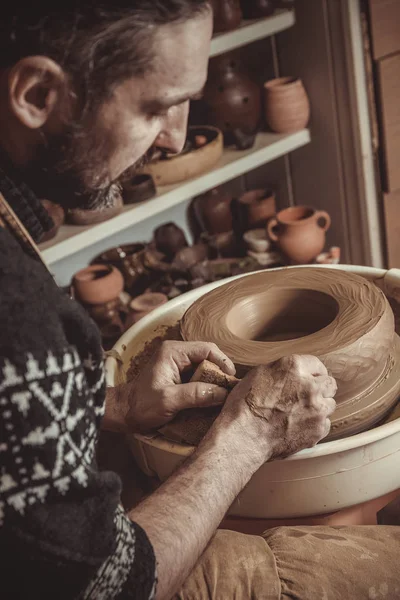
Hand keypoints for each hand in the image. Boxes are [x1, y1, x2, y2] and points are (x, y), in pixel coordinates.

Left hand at [118, 340, 235, 431]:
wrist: (123, 412)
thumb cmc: (141, 405)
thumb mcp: (169, 400)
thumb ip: (196, 394)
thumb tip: (223, 393)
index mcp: (173, 352)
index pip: (207, 349)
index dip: (223, 362)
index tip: (231, 379)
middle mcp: (176, 353)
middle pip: (208, 357)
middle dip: (220, 372)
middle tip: (230, 390)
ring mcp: (177, 363)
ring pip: (205, 367)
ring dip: (215, 380)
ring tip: (224, 395)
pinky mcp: (178, 375)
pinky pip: (199, 376)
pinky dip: (207, 385)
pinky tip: (212, 397)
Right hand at [218, 354, 336, 461]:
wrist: (245, 435)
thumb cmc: (245, 406)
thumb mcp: (259, 374)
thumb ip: (283, 371)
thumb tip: (293, 374)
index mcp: (294, 367)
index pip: (316, 364)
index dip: (312, 372)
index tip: (310, 378)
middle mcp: (310, 386)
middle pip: (329, 384)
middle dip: (321, 388)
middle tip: (307, 396)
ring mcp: (317, 409)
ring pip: (330, 404)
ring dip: (319, 407)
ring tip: (301, 413)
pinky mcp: (318, 430)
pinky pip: (325, 424)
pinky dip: (316, 425)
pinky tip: (299, 426)